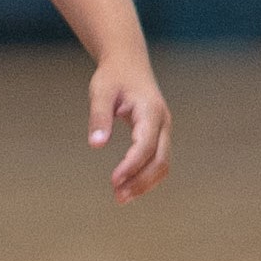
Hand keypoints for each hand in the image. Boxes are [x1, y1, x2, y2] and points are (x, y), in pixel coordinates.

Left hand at [88, 52, 171, 201]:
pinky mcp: (159, 135)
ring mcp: (164, 130)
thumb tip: (96, 145)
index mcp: (151, 111)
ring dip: (144, 183)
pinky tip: (128, 185)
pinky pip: (158, 161)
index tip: (114, 181)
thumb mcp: (100, 91)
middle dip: (141, 182)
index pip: (145, 145)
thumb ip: (99, 117)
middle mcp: (163, 122)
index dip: (131, 166)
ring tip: (121, 196)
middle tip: (118, 197)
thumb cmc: (113, 76)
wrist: (128, 63)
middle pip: (160, 161)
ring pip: (163, 164)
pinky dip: (146, 176)